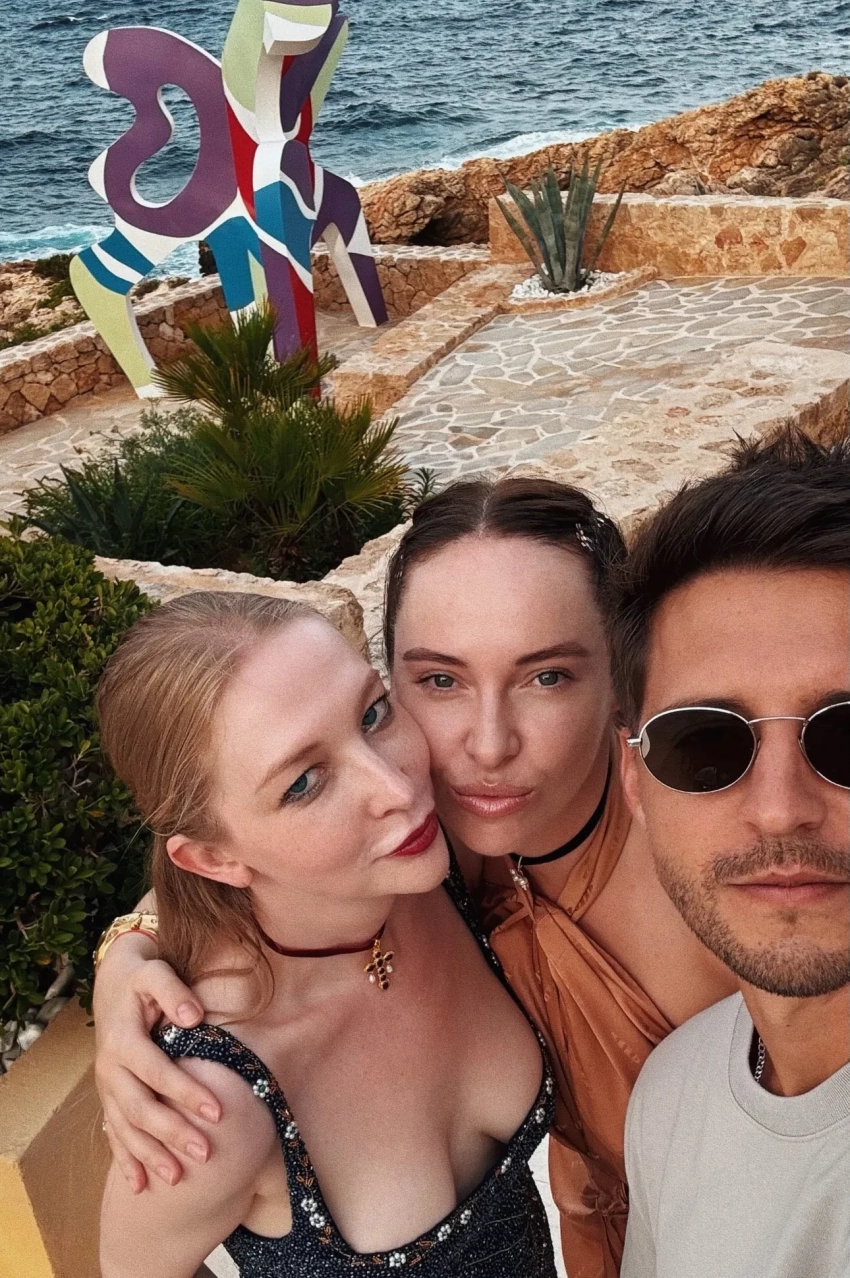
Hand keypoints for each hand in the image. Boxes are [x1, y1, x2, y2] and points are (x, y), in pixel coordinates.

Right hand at [94, 933, 221, 1191]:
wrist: (113, 980)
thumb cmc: (143, 976)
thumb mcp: (155, 973)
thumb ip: (173, 991)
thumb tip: (195, 1016)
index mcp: (122, 1039)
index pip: (156, 1072)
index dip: (185, 1092)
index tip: (218, 1111)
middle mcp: (109, 1067)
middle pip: (139, 1108)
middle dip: (171, 1133)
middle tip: (205, 1154)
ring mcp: (106, 1085)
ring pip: (125, 1127)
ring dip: (149, 1155)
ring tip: (177, 1179)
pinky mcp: (108, 1095)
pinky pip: (113, 1132)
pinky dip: (125, 1159)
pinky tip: (139, 1187)